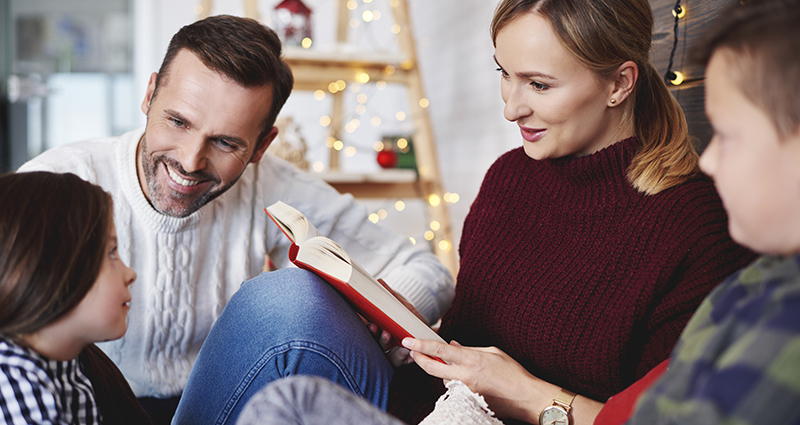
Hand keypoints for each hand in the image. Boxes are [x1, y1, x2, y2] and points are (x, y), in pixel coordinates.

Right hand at [363, 279, 426, 366]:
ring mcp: (396, 354)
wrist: (423, 325)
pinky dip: (407, 357)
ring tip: (401, 344)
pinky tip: (409, 351)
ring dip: (394, 352)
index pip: (372, 334)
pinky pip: (406, 362)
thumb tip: (379, 281)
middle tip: (385, 333)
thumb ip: (390, 296)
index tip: (372, 324)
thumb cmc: (408, 315)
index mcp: (380, 332)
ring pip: (391, 357)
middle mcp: (386, 346)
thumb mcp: (400, 305)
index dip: (372, 331)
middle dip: (381, 340)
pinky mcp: (408, 359)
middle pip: (380, 347)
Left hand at [401, 338, 542, 421]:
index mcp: (471, 360)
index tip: (408, 340)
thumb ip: (470, 349)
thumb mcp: (493, 352)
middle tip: (411, 350)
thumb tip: (452, 346)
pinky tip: (463, 376)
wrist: (525, 397)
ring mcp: (465, 390)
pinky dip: (453, 380)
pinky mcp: (467, 401)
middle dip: (418, 358)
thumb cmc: (513, 373)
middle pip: (432, 368)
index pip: (439, 351)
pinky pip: (454, 388)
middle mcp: (465, 376)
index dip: (420, 345)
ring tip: (449, 363)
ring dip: (441, 370)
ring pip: (443, 379)